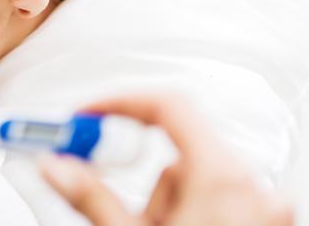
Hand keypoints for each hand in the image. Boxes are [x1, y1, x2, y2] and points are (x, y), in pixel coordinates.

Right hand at [38, 95, 293, 225]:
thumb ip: (87, 197)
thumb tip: (54, 165)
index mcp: (223, 177)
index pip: (168, 105)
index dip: (118, 103)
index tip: (83, 119)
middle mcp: (252, 186)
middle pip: (176, 148)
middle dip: (136, 175)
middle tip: (117, 207)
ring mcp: (263, 208)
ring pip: (194, 178)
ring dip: (164, 203)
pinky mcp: (262, 225)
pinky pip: (215, 199)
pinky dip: (190, 213)